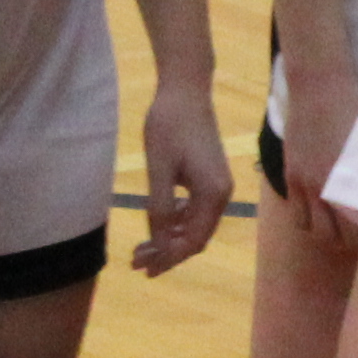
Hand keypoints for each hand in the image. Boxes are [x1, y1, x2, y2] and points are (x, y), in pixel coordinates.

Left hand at [136, 71, 236, 275]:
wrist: (185, 89)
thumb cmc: (169, 125)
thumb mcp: (159, 169)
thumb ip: (159, 208)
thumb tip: (158, 243)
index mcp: (213, 194)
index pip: (193, 241)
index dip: (169, 258)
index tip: (144, 268)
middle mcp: (221, 195)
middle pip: (195, 238)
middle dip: (167, 253)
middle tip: (137, 263)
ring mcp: (217, 186)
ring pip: (194, 225)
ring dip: (169, 239)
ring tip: (141, 249)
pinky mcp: (210, 178)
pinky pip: (194, 211)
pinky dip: (176, 222)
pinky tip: (156, 226)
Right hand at [273, 47, 357, 254]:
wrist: (319, 85)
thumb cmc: (357, 107)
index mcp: (351, 182)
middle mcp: (326, 190)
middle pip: (340, 237)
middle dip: (356, 241)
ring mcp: (305, 185)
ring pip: (316, 231)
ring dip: (331, 234)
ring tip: (346, 227)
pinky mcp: (291, 176)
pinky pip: (297, 216)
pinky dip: (310, 220)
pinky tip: (324, 212)